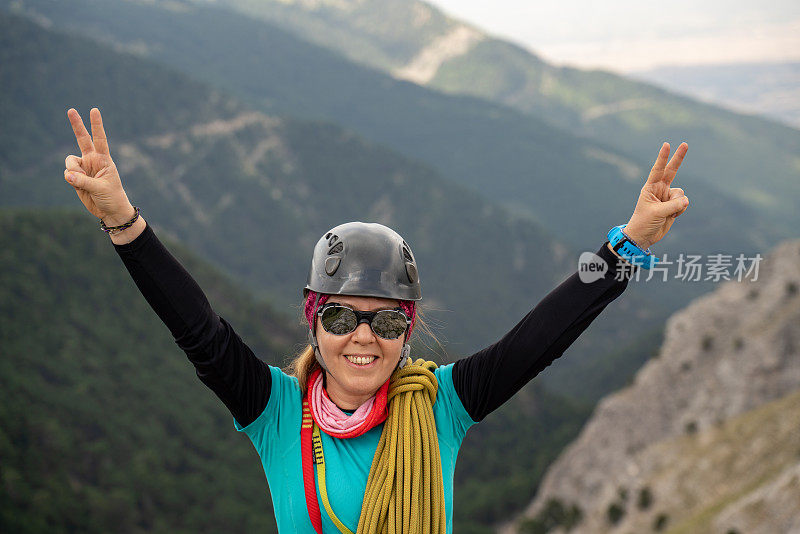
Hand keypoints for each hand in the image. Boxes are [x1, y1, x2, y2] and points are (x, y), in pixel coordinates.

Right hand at [64, 107, 132, 224]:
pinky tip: (79, 186)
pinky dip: (71, 180)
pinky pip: (67, 174)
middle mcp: (93, 160)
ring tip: (81, 181)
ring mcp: (83, 168)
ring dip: (73, 170)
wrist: (109, 211)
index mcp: (104, 160)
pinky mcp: (76, 177)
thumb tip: (68, 175)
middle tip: (71, 110)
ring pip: (70, 161)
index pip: (100, 139)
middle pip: (82, 139)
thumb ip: (84, 181)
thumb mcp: (101, 188)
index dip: (96, 125)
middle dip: (77, 125)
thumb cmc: (112, 197)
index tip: (94, 110)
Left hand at [623, 142, 689, 249]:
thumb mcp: (657, 213)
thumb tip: (686, 200)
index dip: (663, 158)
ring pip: (681, 194)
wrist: (644, 236)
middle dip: (678, 158)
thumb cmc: (644, 222)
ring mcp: (667, 197)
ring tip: (668, 213)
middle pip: (671, 171)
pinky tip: (672, 216)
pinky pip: (684, 203)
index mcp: (650, 188)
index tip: (667, 145)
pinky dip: (681, 210)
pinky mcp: (674, 205)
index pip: (657, 170)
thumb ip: (673, 205)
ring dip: (678, 204)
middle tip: (685, 144)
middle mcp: (659, 189)